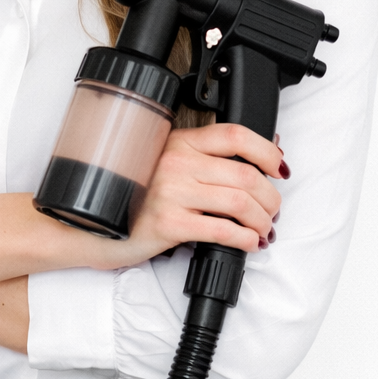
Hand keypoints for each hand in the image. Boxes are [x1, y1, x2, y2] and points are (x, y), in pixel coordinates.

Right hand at [118, 122, 284, 264]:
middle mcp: (176, 162)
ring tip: (263, 230)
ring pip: (240, 202)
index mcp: (180, 142)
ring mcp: (171, 192)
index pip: (234, 135)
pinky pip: (223, 230)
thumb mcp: (172, 165)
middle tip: (272, 212)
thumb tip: (266, 151)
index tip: (279, 168)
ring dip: (262, 221)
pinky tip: (248, 243)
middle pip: (246, 175)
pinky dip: (246, 239)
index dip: (266, 151)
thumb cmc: (138, 197)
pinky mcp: (169, 224)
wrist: (98, 227)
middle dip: (271, 199)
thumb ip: (210, 158)